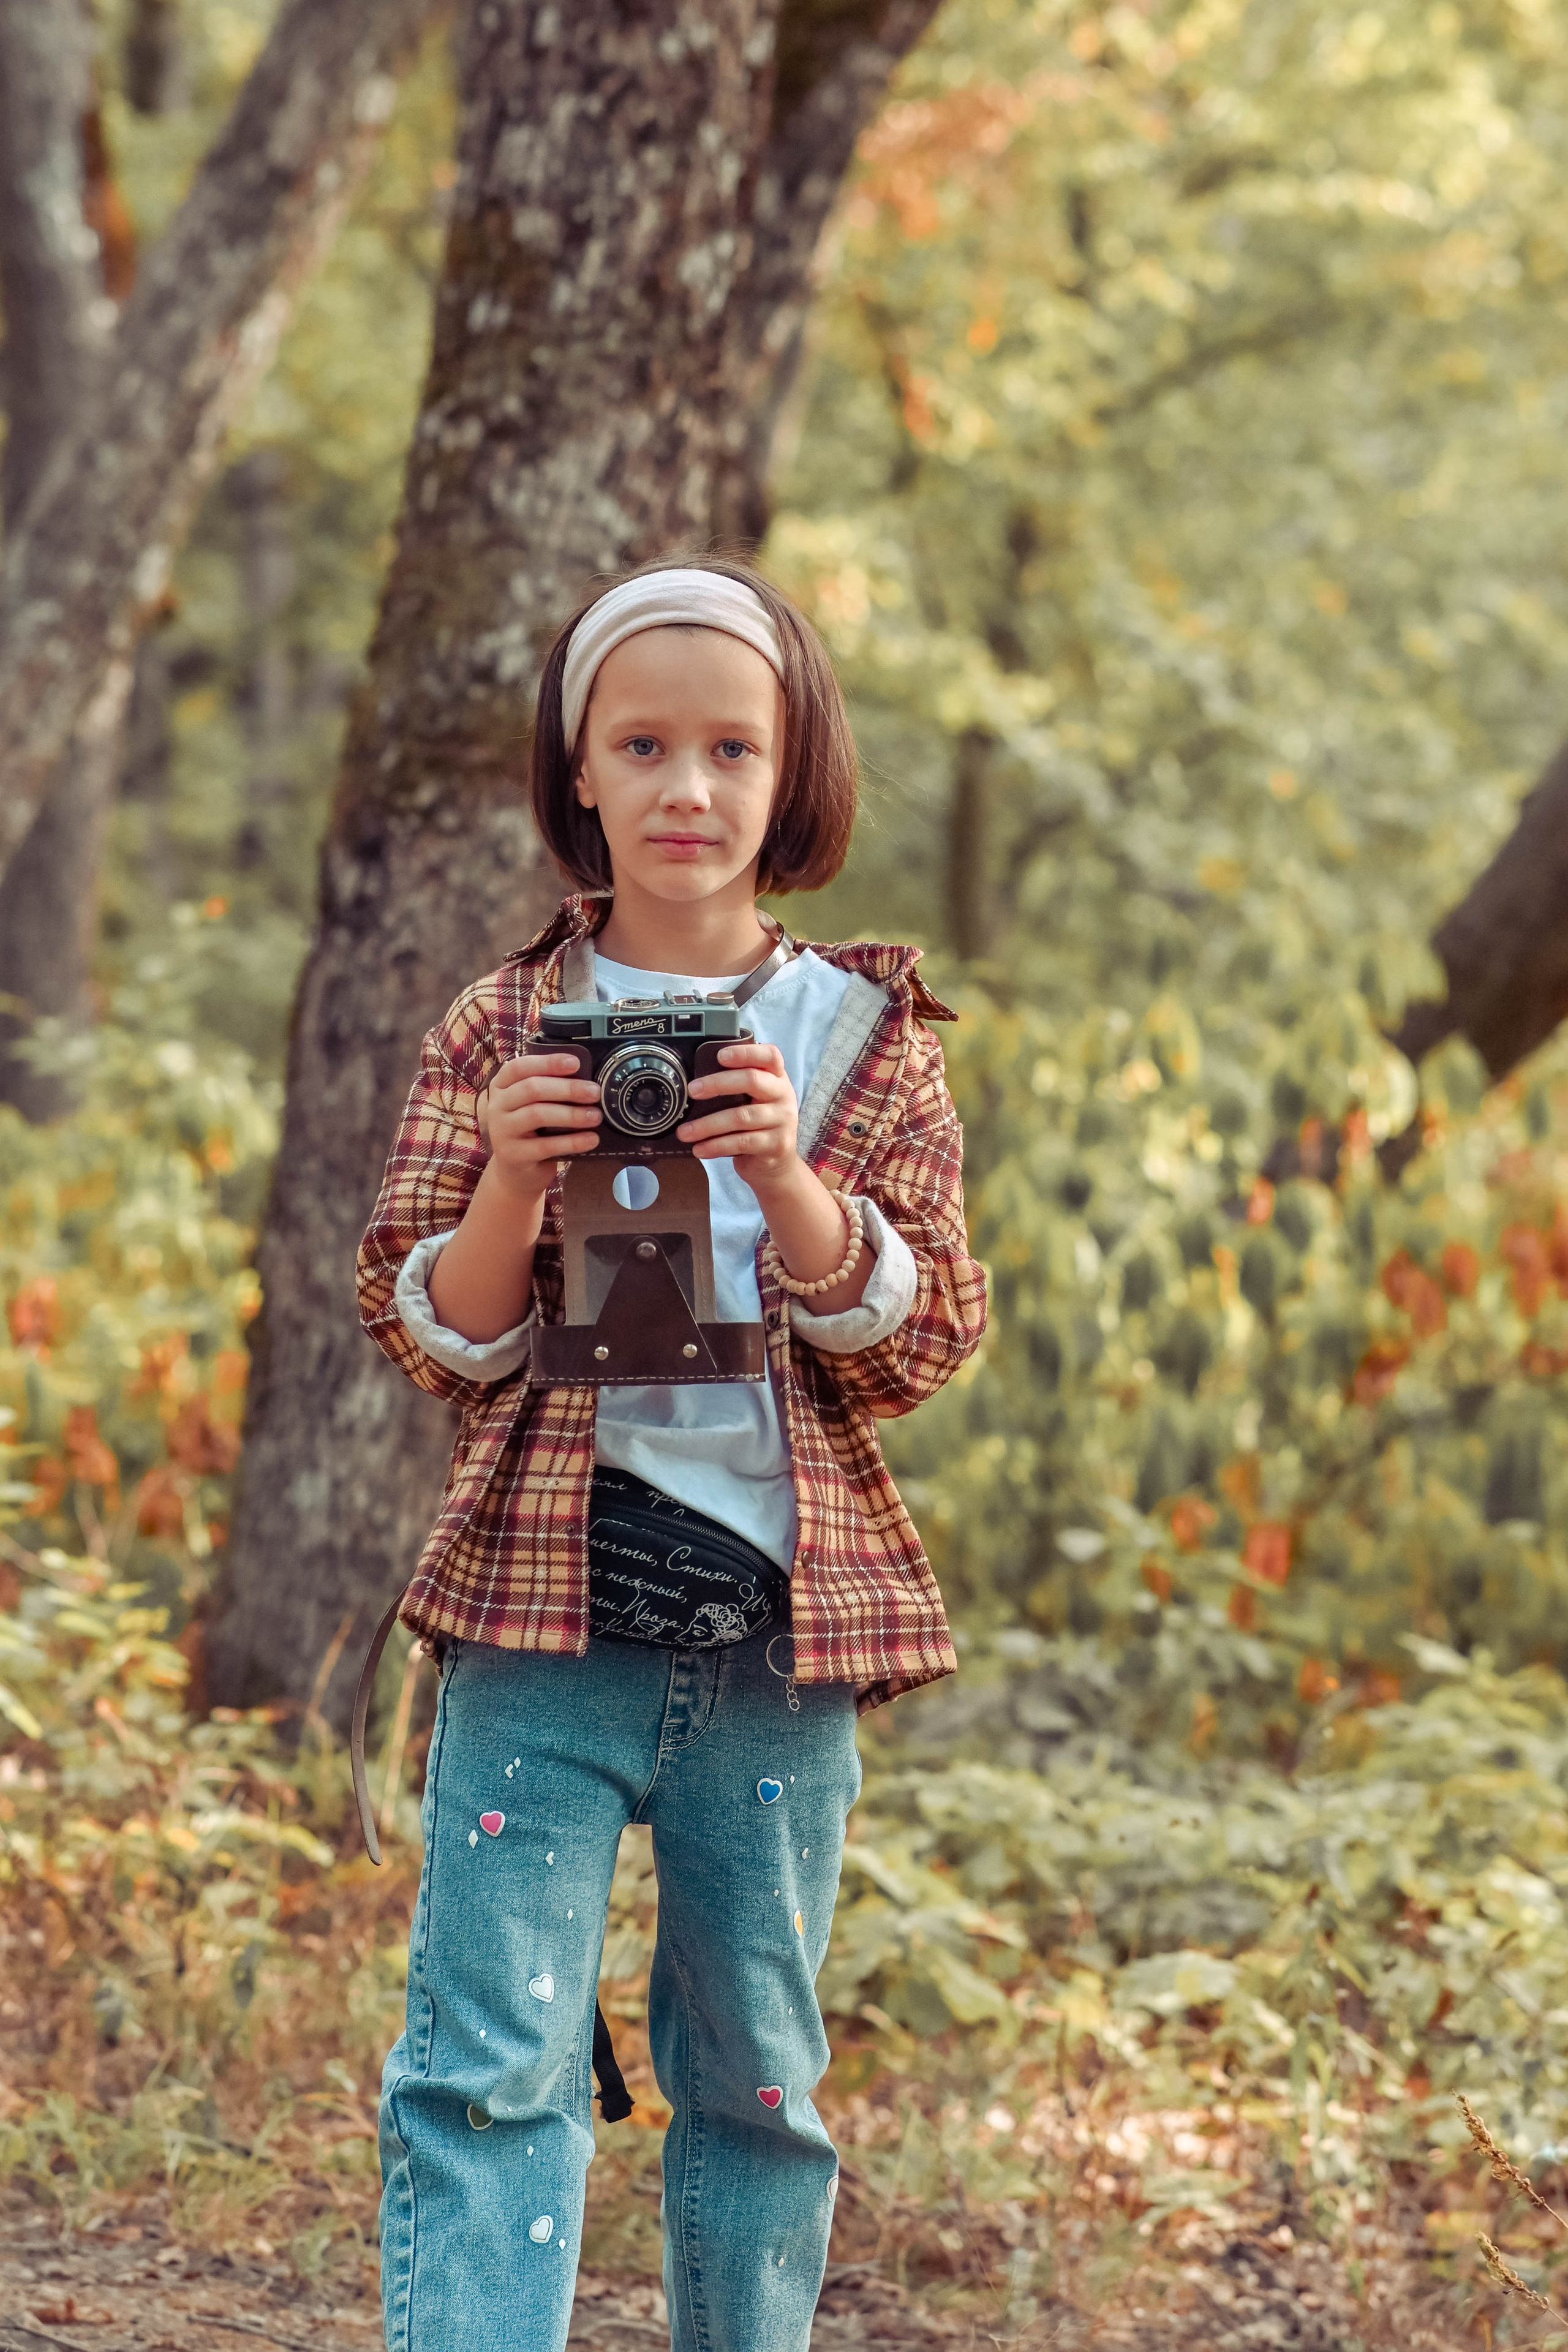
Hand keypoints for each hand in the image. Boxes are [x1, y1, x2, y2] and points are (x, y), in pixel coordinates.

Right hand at [477, 1053, 601, 1202]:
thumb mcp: (533, 1106)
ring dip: (571, 1114)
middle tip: (594, 1092)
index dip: (547, 1062)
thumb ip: (548, 1090)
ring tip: (595, 1116)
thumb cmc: (531, 1132)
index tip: (575, 1063)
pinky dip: (572, 1142)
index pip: (520, 1067)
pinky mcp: (512, 1155)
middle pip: (532, 1089)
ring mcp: (501, 1131)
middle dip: (567, 1088)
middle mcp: (497, 1106)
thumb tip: (585, 1077)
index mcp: (502, 1087)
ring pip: (537, 1114)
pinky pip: (545, 1145)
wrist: (516, 1172)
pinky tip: (591, 1139)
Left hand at [678, 1040, 799, 1195]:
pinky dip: (715, 1146)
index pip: (770, 1055)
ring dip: (707, 1124)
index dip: (746, 1052)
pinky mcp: (776, 1145)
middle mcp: (784, 1096)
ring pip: (741, 1116)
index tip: (720, 1056)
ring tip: (684, 1132)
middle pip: (752, 1080)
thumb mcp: (753, 1101)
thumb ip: (736, 1088)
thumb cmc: (757, 1126)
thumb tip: (695, 1082)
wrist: (776, 1164)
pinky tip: (699, 1149)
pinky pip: (741, 1142)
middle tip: (692, 1090)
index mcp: (777, 1078)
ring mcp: (783, 1121)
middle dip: (717, 1083)